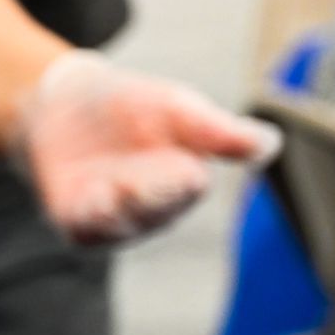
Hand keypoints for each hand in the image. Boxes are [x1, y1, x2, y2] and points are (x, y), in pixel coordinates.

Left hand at [14, 51, 281, 245]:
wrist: (65, 103)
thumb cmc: (132, 107)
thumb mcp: (176, 109)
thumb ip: (216, 131)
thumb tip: (270, 146)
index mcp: (183, 181)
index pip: (188, 188)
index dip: (184, 184)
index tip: (188, 175)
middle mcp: (152, 208)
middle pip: (156, 210)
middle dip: (152, 197)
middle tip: (144, 184)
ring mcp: (113, 219)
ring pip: (121, 225)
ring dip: (119, 211)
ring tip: (116, 190)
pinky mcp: (77, 222)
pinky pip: (85, 231)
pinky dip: (89, 221)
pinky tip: (92, 203)